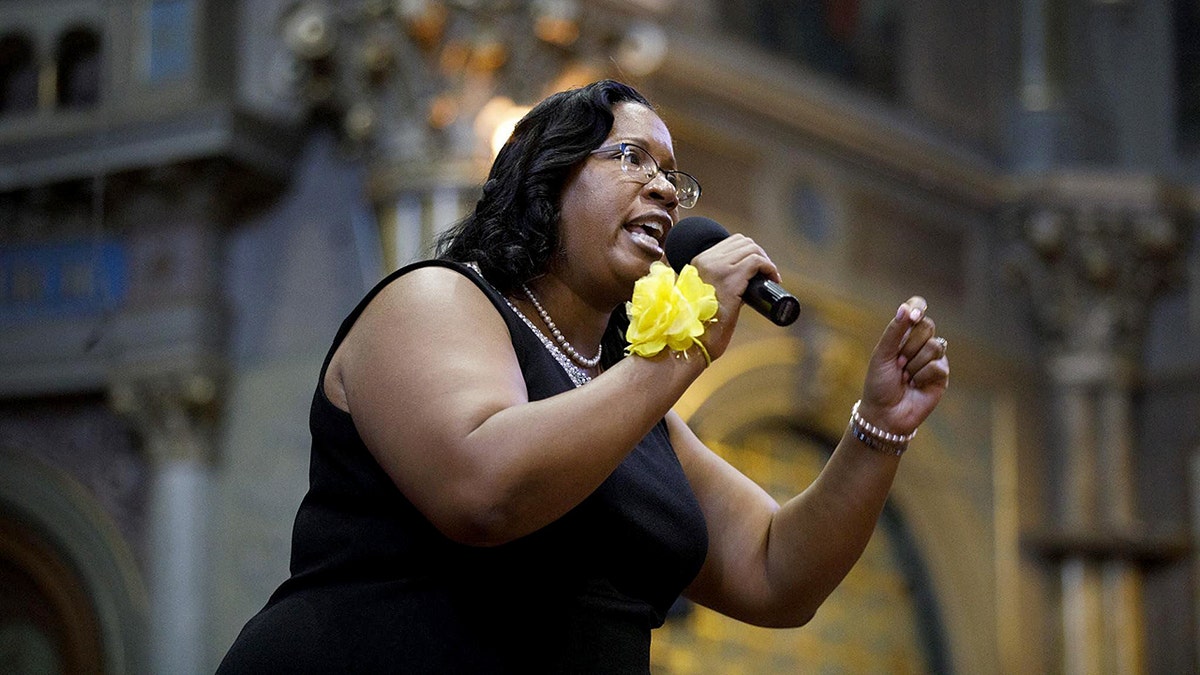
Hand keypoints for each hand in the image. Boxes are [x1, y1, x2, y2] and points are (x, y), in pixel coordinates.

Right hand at [686, 234, 779, 361]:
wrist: (695, 340)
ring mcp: (718, 268)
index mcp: (699, 262)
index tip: (758, 269)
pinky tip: (773, 279)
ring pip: (751, 248)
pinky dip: (769, 268)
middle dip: (759, 254)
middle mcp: (707, 260)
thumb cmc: (703, 325)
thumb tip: (745, 284)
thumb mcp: (707, 295)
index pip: (730, 242)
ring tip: (771, 278)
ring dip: (766, 260)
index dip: (749, 252)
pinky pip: (757, 261)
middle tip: (767, 274)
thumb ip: (721, 284)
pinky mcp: (730, 279)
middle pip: (743, 241)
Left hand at [857, 297, 949, 435]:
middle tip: (898, 363)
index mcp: (904, 335)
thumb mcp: (882, 355)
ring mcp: (932, 359)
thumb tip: (905, 308)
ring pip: (934, 346)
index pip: (917, 309)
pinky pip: (938, 365)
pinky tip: (915, 385)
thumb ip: (894, 331)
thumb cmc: (879, 384)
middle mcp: (920, 344)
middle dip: (909, 345)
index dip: (918, 308)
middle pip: (927, 326)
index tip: (913, 316)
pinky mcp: (941, 375)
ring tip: (905, 377)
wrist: (884, 413)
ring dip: (914, 364)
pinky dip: (922, 376)